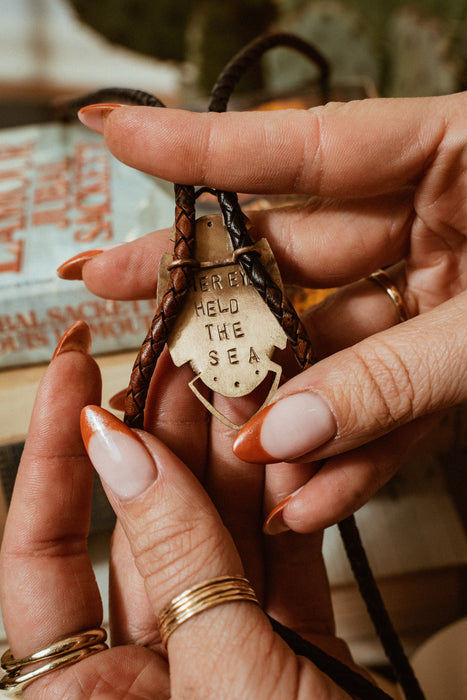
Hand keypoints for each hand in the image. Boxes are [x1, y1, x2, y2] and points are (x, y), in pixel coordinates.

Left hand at [0, 322, 366, 697]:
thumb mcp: (230, 685)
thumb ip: (175, 564)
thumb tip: (118, 453)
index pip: (41, 554)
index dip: (50, 459)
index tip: (71, 382)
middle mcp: (146, 673)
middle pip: (138, 526)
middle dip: (157, 436)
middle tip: (172, 362)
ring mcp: (218, 652)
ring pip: (211, 531)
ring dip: (225, 455)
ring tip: (232, 382)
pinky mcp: (285, 647)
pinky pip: (274, 556)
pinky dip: (282, 500)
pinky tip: (282, 447)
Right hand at [70, 93, 466, 532]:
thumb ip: (394, 377)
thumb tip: (282, 429)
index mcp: (455, 159)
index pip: (309, 149)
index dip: (206, 148)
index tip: (117, 135)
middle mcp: (434, 222)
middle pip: (294, 252)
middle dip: (205, 284)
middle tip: (115, 282)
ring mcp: (438, 295)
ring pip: (332, 347)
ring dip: (283, 405)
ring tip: (216, 437)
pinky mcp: (448, 366)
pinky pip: (386, 406)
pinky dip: (350, 455)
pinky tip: (304, 494)